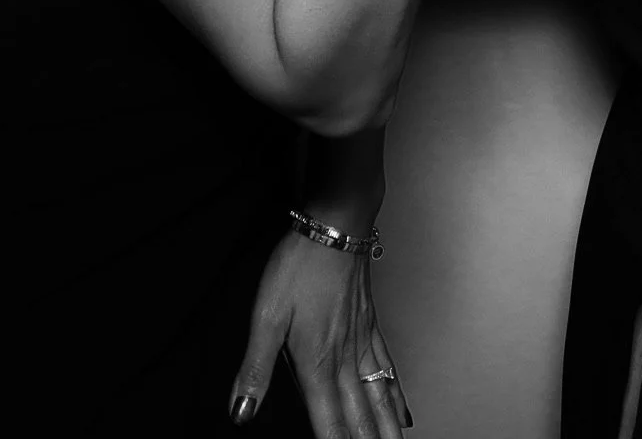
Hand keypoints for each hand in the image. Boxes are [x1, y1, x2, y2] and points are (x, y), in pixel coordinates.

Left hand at [229, 229, 408, 436]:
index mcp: (317, 361)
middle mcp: (344, 358)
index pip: (329, 421)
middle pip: (360, 415)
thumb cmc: (299, 264)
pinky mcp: (369, 326)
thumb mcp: (265, 315)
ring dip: (386, 428)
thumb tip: (240, 414)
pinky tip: (401, 411)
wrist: (336, 224)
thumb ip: (255, 368)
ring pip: (379, 396)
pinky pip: (387, 369)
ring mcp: (362, 341)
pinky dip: (395, 395)